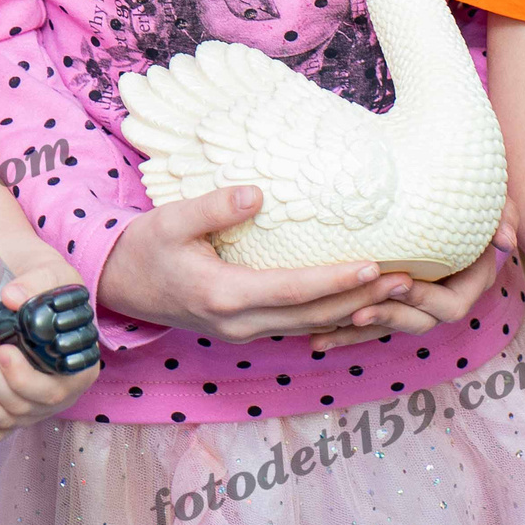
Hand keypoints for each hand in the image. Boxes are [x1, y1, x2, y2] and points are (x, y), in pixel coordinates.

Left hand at [0, 260, 98, 443]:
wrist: (30, 288)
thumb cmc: (48, 287)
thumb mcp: (53, 273)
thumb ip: (37, 282)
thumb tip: (13, 296)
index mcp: (78, 367)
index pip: (55, 388)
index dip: (24, 377)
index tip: (4, 351)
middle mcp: (57, 393)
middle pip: (24, 403)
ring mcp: (32, 405)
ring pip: (4, 417)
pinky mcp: (9, 412)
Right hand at [96, 186, 417, 342]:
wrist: (116, 287)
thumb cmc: (144, 249)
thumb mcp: (170, 221)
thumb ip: (213, 208)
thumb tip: (258, 192)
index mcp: (223, 296)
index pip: (292, 290)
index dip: (336, 279)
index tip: (374, 265)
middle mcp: (239, 323)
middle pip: (313, 315)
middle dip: (362, 300)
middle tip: (407, 281)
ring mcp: (243, 332)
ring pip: (310, 326)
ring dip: (353, 311)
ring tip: (396, 292)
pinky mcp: (245, 329)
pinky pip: (297, 326)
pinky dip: (331, 318)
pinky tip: (359, 305)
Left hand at [307, 198, 518, 351]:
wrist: (451, 197)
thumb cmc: (475, 199)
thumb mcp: (496, 203)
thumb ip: (504, 217)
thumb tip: (504, 240)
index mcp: (470, 284)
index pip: (450, 305)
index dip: (425, 298)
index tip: (399, 281)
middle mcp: (442, 300)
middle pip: (418, 323)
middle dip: (387, 318)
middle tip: (358, 310)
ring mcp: (416, 305)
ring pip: (389, 328)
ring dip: (358, 333)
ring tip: (326, 333)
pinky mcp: (392, 303)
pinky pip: (371, 323)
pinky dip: (345, 332)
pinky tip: (317, 339)